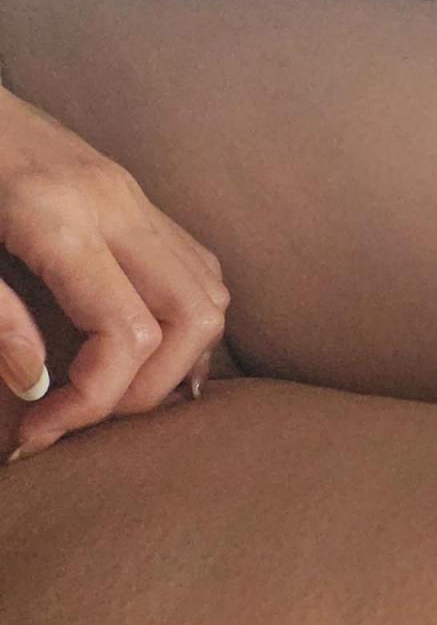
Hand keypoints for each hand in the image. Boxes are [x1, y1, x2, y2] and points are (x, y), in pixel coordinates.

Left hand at [0, 81, 227, 460]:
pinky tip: (141, 345)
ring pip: (210, 294)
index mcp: (57, 217)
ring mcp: (130, 193)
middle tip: (84, 416)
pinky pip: (194, 265)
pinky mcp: (129, 192)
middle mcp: (113, 203)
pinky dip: (185, 318)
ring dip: (177, 357)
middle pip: (194, 318)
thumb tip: (38, 383)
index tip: (38, 432)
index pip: (126, 334)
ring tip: (111, 388)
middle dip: (149, 388)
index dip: (91, 401)